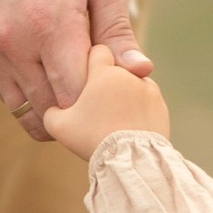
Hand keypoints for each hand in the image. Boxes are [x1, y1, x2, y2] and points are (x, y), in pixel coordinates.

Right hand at [0, 0, 149, 140]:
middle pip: (54, 110)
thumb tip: (141, 72)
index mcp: (49, 22)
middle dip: (80, 104)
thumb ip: (118, 27)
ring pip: (27, 112)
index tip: (110, 72)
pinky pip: (6, 96)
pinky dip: (29, 92)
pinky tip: (44, 63)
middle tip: (94, 77)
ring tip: (70, 72)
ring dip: (54, 104)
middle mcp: (12, 44)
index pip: (78, 95)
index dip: (100, 93)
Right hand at [44, 39, 172, 157]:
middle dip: (105, 82)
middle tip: (96, 104)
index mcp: (103, 72)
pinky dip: (138, 108)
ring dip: (123, 94)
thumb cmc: (91, 139)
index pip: (98, 51)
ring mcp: (148, 88)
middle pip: (114, 70)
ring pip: (132, 85)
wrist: (131, 160)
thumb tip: (54, 105)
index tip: (86, 78)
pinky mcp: (161, 105)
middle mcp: (128, 74)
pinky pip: (146, 101)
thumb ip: (52, 109)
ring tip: (113, 117)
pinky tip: (127, 124)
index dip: (90, 62)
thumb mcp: (61, 126)